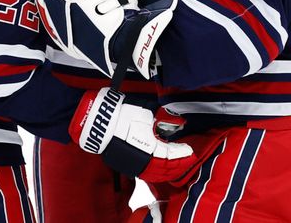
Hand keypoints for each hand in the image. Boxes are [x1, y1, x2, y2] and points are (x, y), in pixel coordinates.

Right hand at [70, 88, 197, 182]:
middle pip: (166, 169)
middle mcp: (143, 161)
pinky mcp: (127, 166)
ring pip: (156, 174)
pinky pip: (146, 174)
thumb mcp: (147, 115)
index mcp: (150, 148)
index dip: (182, 154)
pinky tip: (162, 169)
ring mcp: (134, 166)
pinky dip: (157, 173)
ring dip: (168, 171)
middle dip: (178, 165)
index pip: (171, 155)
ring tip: (177, 166)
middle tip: (188, 160)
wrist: (100, 122)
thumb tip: (179, 123)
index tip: (190, 150)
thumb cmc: (123, 116)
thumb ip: (165, 120)